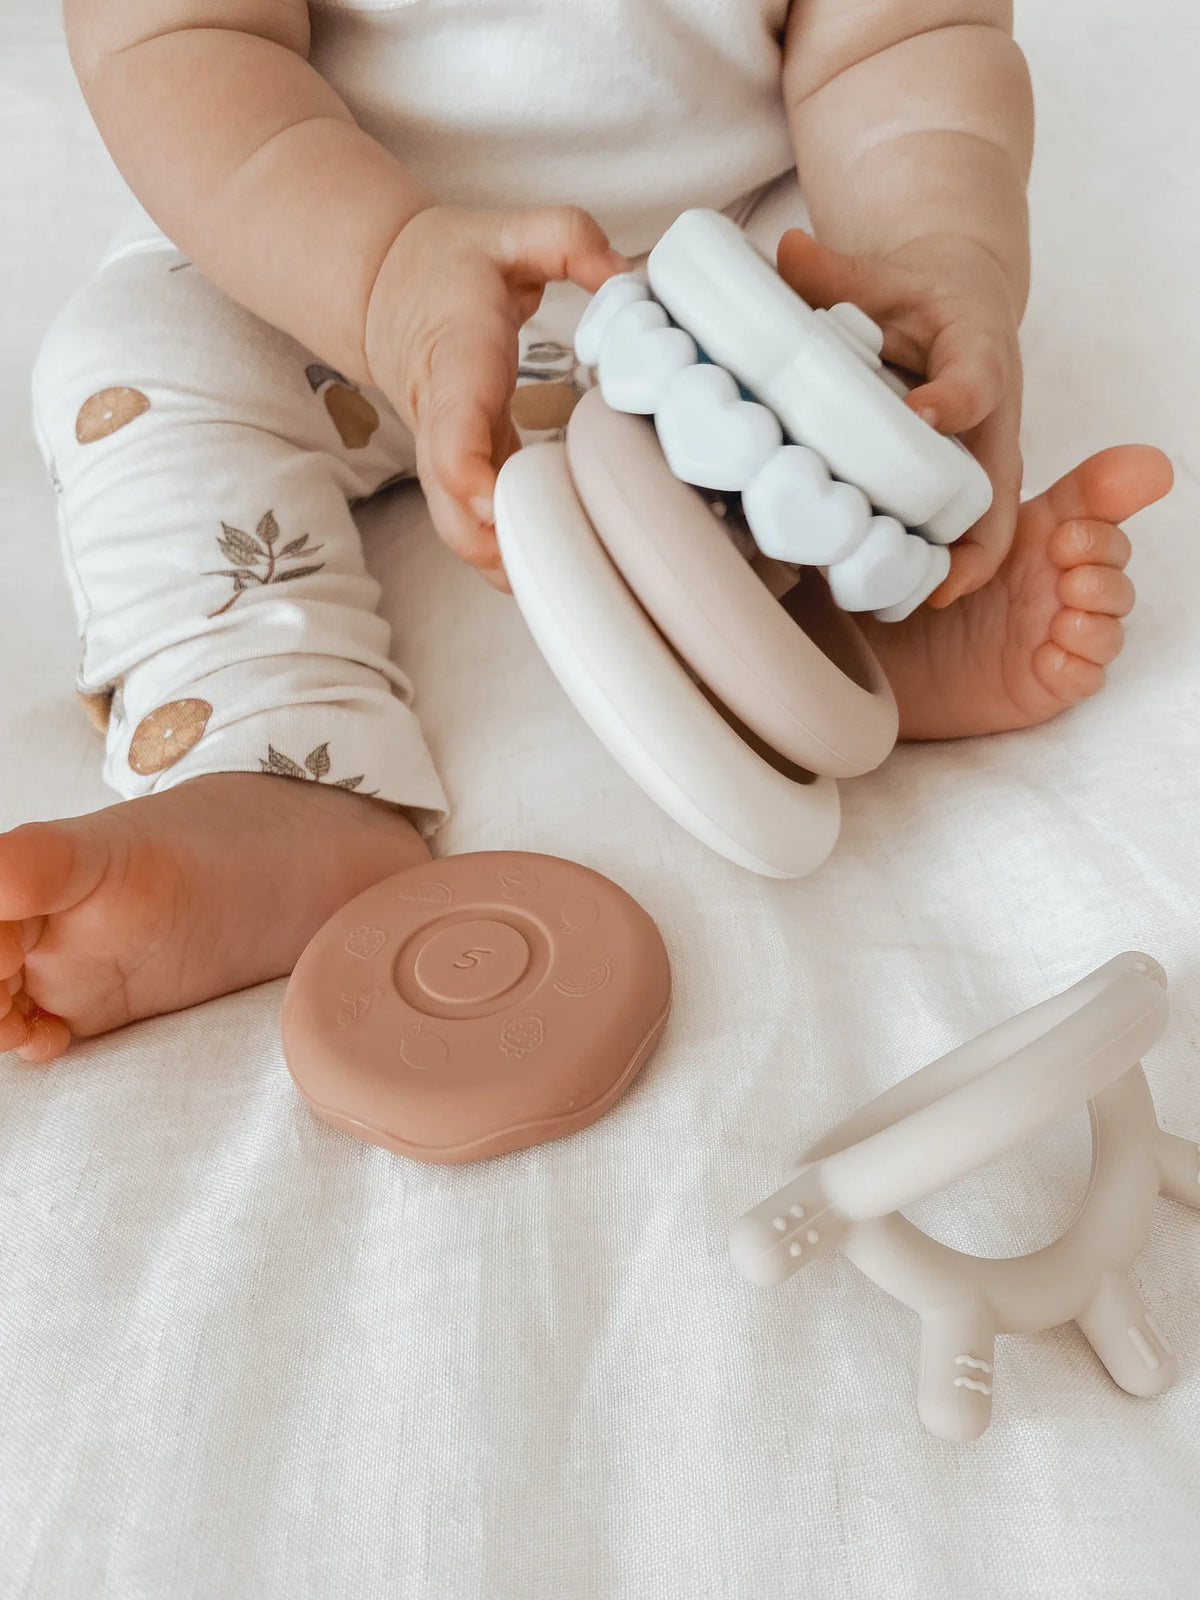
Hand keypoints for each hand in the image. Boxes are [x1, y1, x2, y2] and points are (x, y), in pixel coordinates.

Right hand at [364, 204, 626, 590]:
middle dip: (491, 545)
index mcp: (456, 358)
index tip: (492, 503)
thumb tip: (628, 280)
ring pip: (458, 527)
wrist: (383, 289)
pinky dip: (507, 553)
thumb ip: (569, 238)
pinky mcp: (458, 473)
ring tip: (566, 583)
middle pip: (450, 503)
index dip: (465, 468)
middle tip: (552, 569)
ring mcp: (445, 454)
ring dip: (501, 562)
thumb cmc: (450, 265)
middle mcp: (443, 419)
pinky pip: (474, 526)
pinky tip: (558, 569)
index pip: (450, 422)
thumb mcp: (509, 231)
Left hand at [776, 228, 1023, 605]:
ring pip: (987, 519)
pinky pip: (964, 532)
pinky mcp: (965, 484)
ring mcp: (983, 456)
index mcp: (979, 350)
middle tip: (930, 570)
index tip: (923, 416)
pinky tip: (900, 600)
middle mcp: (994, 414)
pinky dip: (943, 568)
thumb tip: (786, 252)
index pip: (976, 378)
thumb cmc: (917, 292)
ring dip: (957, 564)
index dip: (953, 401)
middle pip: (997, 477)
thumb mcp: (882, 274)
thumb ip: (835, 273)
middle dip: (970, 527)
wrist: (960, 304)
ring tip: (910, 600)